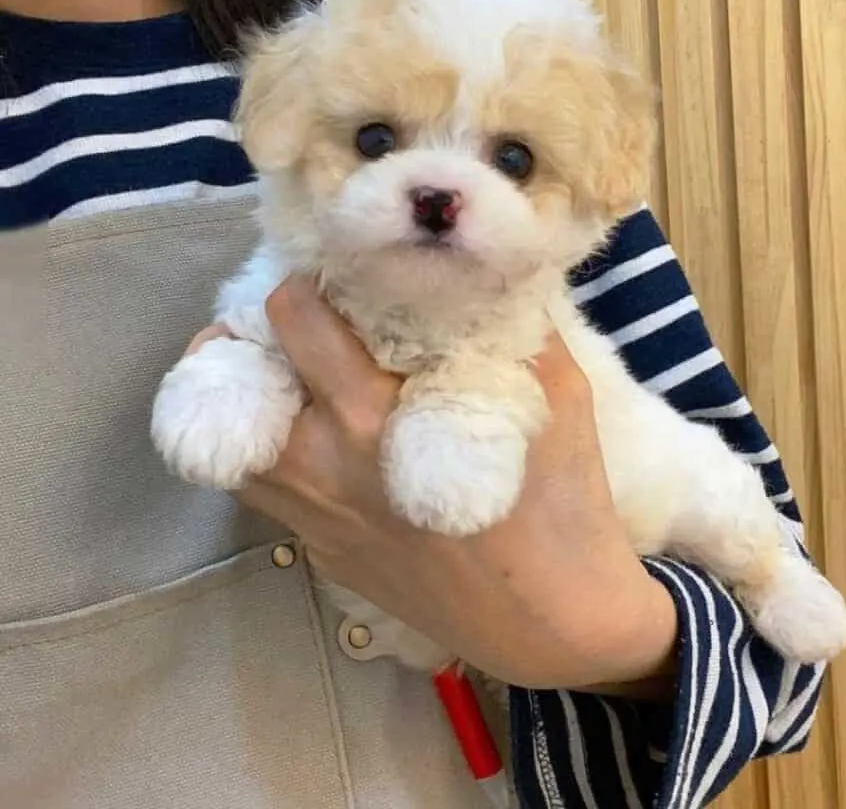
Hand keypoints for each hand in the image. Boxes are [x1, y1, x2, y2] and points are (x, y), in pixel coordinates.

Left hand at [195, 277, 677, 693]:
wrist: (557, 626)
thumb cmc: (563, 507)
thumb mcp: (559, 398)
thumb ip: (515, 329)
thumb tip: (487, 274)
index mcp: (376, 419)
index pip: (296, 320)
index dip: (310, 278)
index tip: (341, 271)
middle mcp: (324, 468)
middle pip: (237, 371)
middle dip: (268, 325)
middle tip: (312, 312)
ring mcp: (313, 520)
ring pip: (230, 437)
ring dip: (249, 390)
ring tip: (291, 366)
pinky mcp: (320, 555)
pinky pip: (262, 489)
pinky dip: (266, 446)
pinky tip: (317, 434)